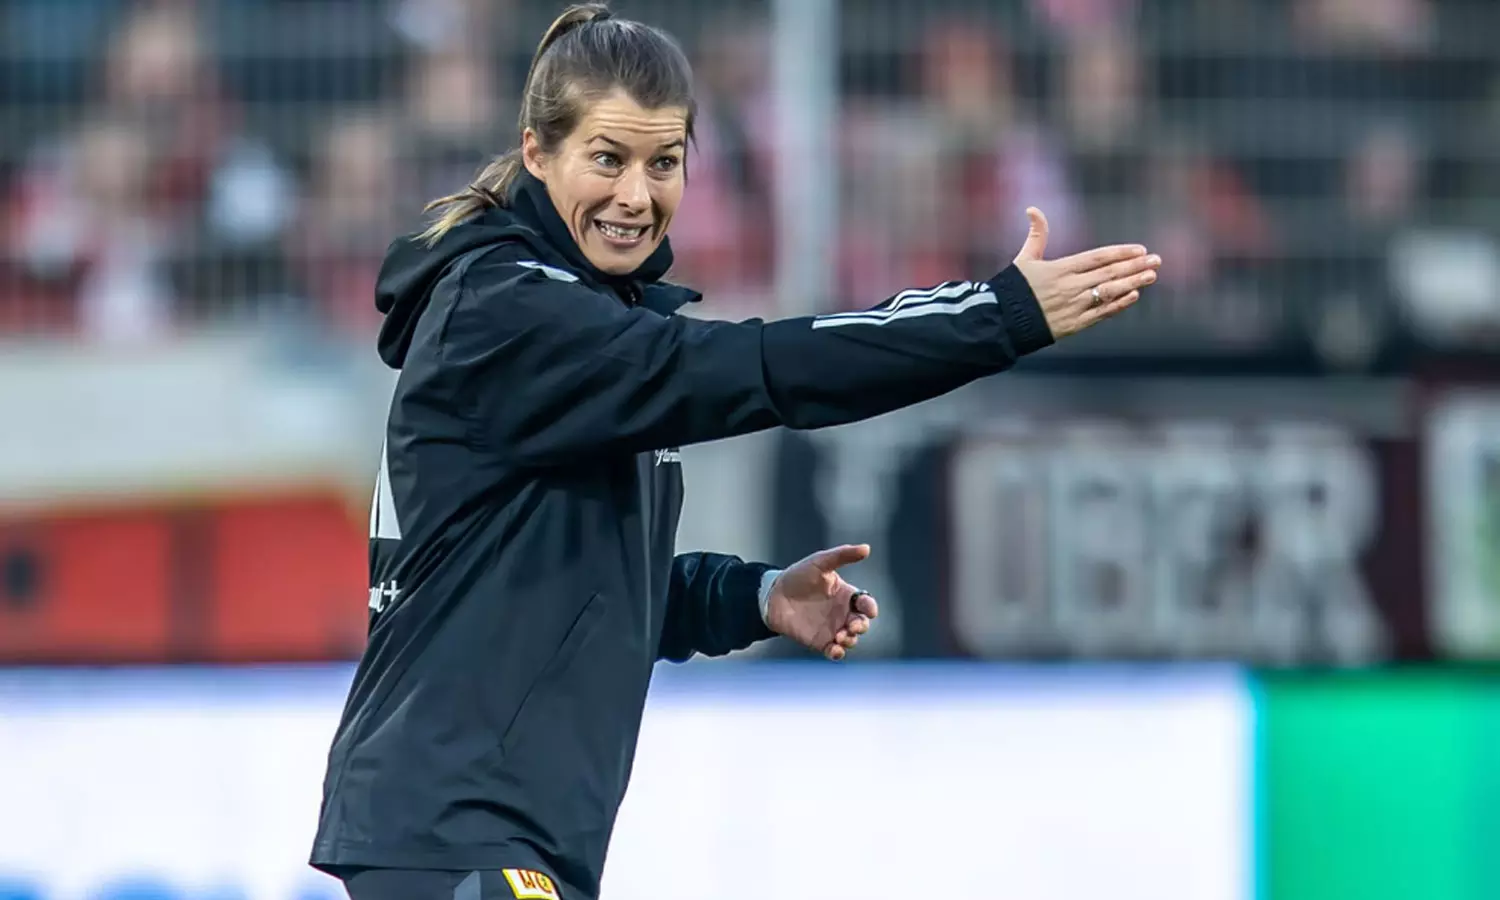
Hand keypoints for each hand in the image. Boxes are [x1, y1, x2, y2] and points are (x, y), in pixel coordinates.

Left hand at [764, 544, 879, 660]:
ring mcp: (832, 629)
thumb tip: (867, 548)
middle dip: (861, 626)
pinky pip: (835, 652)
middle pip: (862, 624)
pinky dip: (838, 653)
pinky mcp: (820, 642)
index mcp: (847, 595)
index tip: (867, 609)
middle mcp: (843, 613)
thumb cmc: (798, 575)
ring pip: (851, 640)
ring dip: (850, 640)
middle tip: (852, 626)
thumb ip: (842, 555)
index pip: (866, 604)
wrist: (773, 595)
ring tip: (840, 636)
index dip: (870, 607)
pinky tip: (835, 649)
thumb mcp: (820, 562)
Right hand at [1012, 207, 1161, 339]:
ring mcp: (1074, 306)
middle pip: (1109, 273)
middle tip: (1157, 260)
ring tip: (1151, 276)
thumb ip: (1036, 235)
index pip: (1098, 258)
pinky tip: (1134, 296)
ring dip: (1133, 283)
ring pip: (1110, 292)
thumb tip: (1032, 209)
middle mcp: (1071, 286)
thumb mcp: (1024, 259)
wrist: (1002, 322)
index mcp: (1060, 269)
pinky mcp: (1074, 325)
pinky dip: (1119, 304)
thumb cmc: (1013, 290)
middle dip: (1135, 266)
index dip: (1120, 253)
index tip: (1140, 249)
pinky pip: (1101, 313)